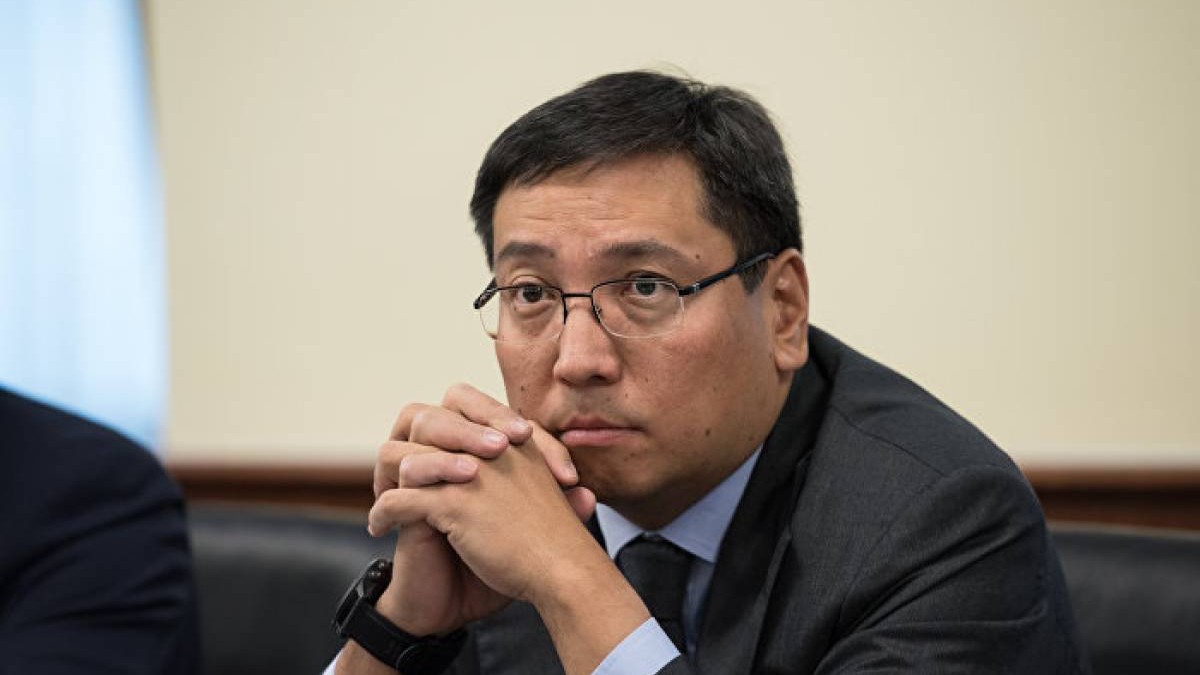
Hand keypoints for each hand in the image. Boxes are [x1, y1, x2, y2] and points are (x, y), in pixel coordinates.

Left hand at [369, 429, 645, 674]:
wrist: (565, 571)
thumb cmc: (561, 540)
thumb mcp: (552, 494)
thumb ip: (540, 480)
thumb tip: (568, 490)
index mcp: (514, 438)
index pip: (462, 402)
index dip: (439, 423)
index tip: (427, 449)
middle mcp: (491, 446)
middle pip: (428, 421)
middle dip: (406, 444)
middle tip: (394, 474)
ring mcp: (471, 472)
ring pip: (407, 458)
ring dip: (387, 479)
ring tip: (381, 498)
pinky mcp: (454, 503)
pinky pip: (400, 499)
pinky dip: (382, 513)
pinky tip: (379, 528)